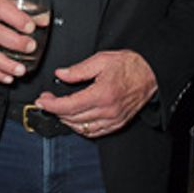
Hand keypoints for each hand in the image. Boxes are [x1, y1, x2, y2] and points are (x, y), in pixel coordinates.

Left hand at [34, 49, 156, 137]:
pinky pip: (95, 132)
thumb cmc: (130, 65)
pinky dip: (81, 128)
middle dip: (55, 110)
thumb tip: (61, 74)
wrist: (151, 72)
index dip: (51, 105)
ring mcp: (113, 119)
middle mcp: (108, 110)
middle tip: (47, 101)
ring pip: (82, 128)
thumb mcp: (101, 60)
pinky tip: (75, 120)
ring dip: (66, 121)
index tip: (42, 100)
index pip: (69, 106)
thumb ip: (78, 69)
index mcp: (102, 94)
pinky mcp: (118, 123)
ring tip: (59, 110)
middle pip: (72, 118)